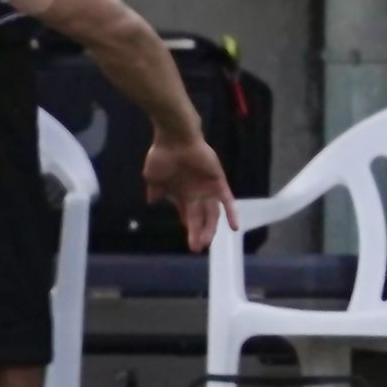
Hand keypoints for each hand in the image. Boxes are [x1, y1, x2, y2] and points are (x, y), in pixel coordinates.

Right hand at [145, 134, 234, 252]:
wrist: (175, 137)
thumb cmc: (162, 155)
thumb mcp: (152, 176)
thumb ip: (155, 190)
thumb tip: (152, 202)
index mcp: (181, 193)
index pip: (187, 216)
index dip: (190, 229)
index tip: (190, 243)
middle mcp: (196, 193)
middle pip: (200, 218)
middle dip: (198, 233)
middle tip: (196, 248)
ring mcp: (208, 188)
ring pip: (212, 213)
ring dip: (210, 228)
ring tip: (206, 242)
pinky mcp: (218, 181)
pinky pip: (227, 200)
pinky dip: (231, 212)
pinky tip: (234, 227)